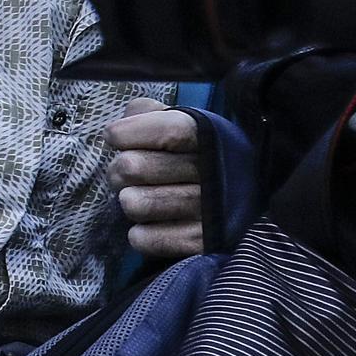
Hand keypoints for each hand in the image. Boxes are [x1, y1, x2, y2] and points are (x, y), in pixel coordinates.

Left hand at [105, 98, 203, 258]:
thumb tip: (119, 128)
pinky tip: (152, 223)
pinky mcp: (202, 243)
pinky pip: (144, 239)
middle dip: (118, 170)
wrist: (239, 198)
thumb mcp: (176, 122)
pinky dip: (140, 233)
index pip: (161, 130)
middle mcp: (212, 173)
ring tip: (141, 197)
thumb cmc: (191, 153)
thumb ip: (145, 113)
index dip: (125, 133)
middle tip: (127, 173)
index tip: (115, 137)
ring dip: (128, 200)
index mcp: (206, 136)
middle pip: (132, 167)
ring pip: (133, 204)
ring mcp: (210, 211)